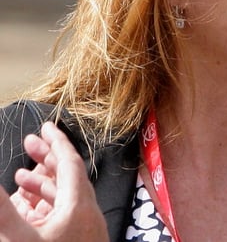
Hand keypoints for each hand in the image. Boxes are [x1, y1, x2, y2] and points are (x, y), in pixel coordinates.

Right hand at [0, 122, 107, 241]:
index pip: (71, 163)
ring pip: (66, 196)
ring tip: (19, 177)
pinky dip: (47, 204)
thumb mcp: (21, 238)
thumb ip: (3, 209)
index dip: (57, 142)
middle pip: (69, 175)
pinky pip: (65, 213)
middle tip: (29, 143)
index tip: (46, 126)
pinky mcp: (81, 239)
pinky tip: (29, 208)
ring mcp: (86, 227)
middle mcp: (88, 213)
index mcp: (79, 206)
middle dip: (47, 157)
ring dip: (43, 183)